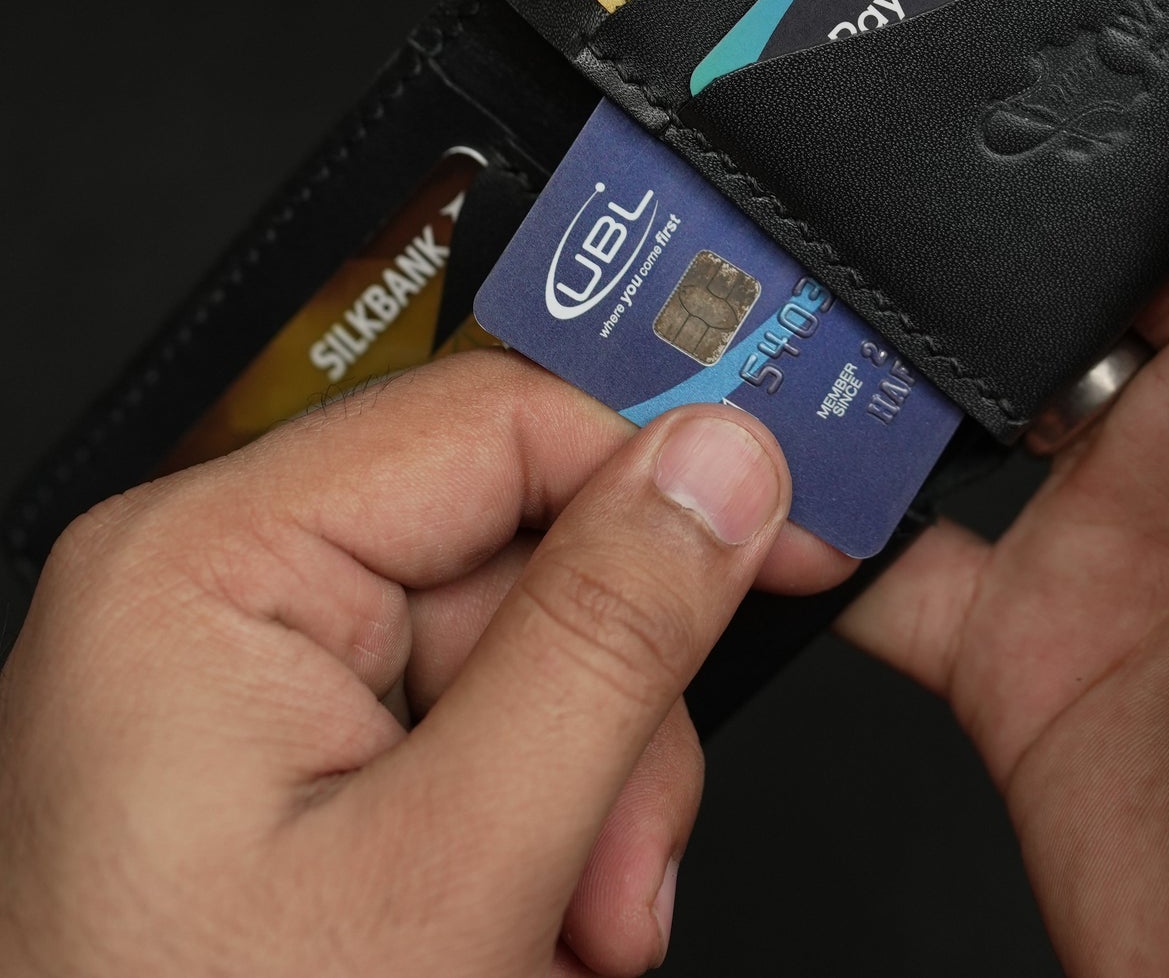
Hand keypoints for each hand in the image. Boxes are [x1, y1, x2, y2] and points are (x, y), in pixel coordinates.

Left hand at [0, 357, 846, 977]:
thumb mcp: (454, 869)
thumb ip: (606, 640)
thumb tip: (720, 465)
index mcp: (206, 567)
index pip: (501, 416)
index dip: (665, 474)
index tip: (788, 538)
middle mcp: (214, 597)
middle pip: (525, 549)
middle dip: (612, 714)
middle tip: (616, 866)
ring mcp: (245, 685)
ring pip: (524, 650)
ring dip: (588, 795)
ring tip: (561, 930)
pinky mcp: (282, 761)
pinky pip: (473, 727)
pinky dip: (533, 831)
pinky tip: (515, 926)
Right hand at [841, 0, 1168, 977]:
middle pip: (1140, 206)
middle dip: (1049, 132)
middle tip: (933, 30)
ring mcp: (1142, 505)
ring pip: (997, 350)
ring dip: (914, 305)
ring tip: (813, 215)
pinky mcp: (1037, 623)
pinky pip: (903, 530)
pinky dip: (830, 499)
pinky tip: (767, 451)